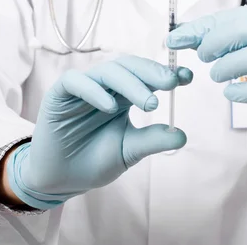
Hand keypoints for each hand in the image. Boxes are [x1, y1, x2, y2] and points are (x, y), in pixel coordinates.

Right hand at [5, 56, 192, 209]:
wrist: (61, 180)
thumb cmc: (94, 161)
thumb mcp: (129, 151)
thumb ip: (152, 140)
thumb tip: (182, 135)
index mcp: (123, 95)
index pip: (146, 75)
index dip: (166, 72)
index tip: (188, 76)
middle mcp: (105, 86)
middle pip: (129, 66)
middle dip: (152, 72)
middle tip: (172, 83)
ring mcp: (82, 87)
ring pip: (108, 71)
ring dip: (131, 83)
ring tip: (149, 103)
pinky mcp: (59, 94)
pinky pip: (76, 81)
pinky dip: (94, 90)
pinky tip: (110, 106)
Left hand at [167, 2, 246, 122]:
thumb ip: (217, 35)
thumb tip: (176, 35)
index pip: (229, 17)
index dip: (198, 29)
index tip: (172, 40)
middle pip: (242, 30)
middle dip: (214, 43)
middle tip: (202, 57)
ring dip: (228, 66)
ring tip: (216, 75)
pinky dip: (244, 92)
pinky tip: (230, 94)